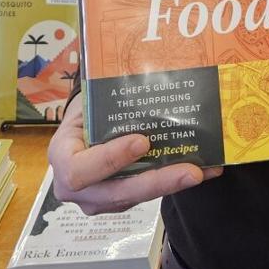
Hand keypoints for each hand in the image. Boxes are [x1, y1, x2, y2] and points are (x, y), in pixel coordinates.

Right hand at [47, 101, 221, 214]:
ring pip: (137, 197)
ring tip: (204, 170)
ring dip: (172, 184)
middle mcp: (78, 187)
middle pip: (117, 192)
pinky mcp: (121, 201)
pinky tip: (205, 170)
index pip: (79, 170)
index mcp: (63, 158)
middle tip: (191, 170)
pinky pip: (148, 194)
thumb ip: (104, 95)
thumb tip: (145, 67)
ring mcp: (100, 198)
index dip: (110, 159)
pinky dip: (175, 181)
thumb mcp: (86, 102)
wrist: (83, 125)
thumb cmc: (85, 110)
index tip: (142, 141)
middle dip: (156, 181)